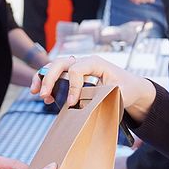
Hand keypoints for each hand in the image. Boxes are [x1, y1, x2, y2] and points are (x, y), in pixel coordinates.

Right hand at [30, 54, 155, 121]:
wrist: (131, 87)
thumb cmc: (127, 88)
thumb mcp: (121, 93)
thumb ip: (106, 96)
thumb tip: (89, 106)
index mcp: (96, 63)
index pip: (77, 70)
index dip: (72, 86)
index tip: (72, 103)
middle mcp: (84, 62)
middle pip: (61, 63)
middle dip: (49, 78)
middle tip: (43, 95)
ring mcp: (78, 67)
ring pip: (55, 66)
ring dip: (43, 77)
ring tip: (37, 92)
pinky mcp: (74, 75)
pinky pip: (57, 74)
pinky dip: (47, 82)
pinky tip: (46, 96)